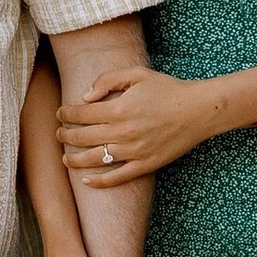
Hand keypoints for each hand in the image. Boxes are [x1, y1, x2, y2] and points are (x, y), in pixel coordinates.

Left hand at [58, 63, 210, 184]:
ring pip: (95, 160)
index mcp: (119, 109)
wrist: (198, 110)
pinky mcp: (146, 165)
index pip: (82, 114)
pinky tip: (86, 181)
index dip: (66, 114)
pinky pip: (118, 177)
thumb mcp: (137, 74)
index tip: (60, 113)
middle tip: (58, 134)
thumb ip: (108, 80)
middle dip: (65, 136)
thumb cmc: (168, 89)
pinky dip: (99, 182)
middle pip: (83, 138)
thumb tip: (85, 96)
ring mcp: (134, 151)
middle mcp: (123, 133)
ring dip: (75, 160)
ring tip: (65, 159)